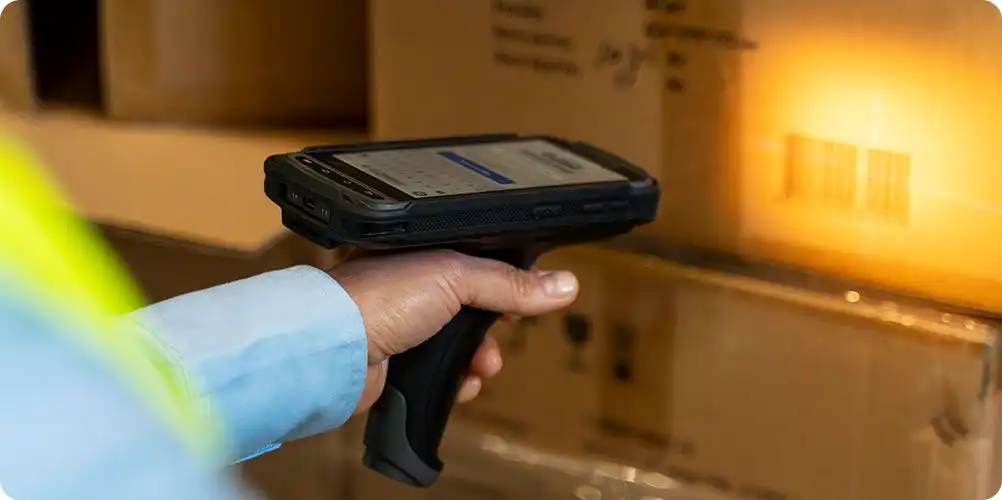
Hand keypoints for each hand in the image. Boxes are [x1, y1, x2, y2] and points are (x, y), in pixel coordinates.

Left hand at [329, 249, 578, 414]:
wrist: (331, 349)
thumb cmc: (379, 297)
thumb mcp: (455, 276)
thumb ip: (509, 283)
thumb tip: (564, 285)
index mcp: (422, 252)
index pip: (478, 262)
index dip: (505, 280)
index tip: (527, 296)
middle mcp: (411, 286)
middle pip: (473, 308)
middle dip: (495, 327)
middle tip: (506, 332)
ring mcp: (403, 326)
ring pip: (459, 345)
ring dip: (479, 359)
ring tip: (481, 368)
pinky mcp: (397, 364)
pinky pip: (440, 375)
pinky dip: (457, 382)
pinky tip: (462, 385)